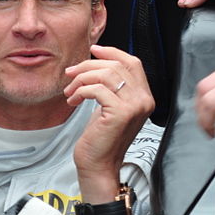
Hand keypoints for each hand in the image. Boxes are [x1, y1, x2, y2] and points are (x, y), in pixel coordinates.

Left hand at [63, 45, 153, 202]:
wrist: (98, 165)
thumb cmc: (101, 136)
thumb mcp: (108, 104)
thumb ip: (111, 84)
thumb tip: (96, 58)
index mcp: (145, 97)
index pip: (133, 63)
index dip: (112, 52)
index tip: (93, 50)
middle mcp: (144, 100)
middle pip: (116, 66)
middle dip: (88, 66)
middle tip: (70, 74)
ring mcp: (135, 106)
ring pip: (106, 75)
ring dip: (81, 79)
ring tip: (70, 91)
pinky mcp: (120, 113)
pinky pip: (97, 89)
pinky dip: (80, 91)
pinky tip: (73, 100)